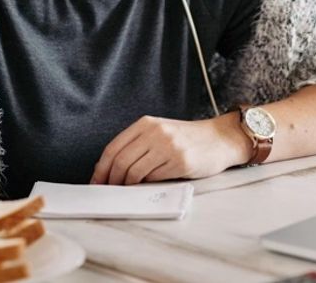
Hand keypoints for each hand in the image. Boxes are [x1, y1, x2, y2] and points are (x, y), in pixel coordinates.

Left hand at [90, 113, 251, 185]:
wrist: (219, 139)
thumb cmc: (186, 139)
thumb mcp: (159, 132)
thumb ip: (137, 145)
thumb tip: (108, 169)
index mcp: (146, 123)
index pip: (113, 148)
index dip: (101, 168)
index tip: (96, 182)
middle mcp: (155, 132)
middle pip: (120, 161)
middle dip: (111, 181)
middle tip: (109, 191)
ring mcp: (168, 146)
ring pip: (134, 172)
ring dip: (127, 186)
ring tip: (126, 191)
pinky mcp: (181, 162)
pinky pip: (154, 178)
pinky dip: (145, 185)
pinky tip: (146, 186)